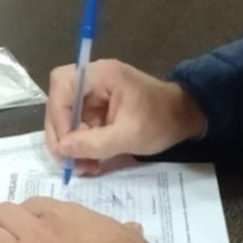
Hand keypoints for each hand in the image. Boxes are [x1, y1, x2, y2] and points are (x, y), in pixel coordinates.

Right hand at [44, 58, 206, 176]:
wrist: (184, 119)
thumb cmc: (162, 121)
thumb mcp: (130, 136)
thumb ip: (95, 143)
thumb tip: (62, 148)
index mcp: (102, 75)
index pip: (63, 83)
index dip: (58, 114)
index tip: (66, 143)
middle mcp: (93, 80)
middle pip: (59, 101)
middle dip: (61, 134)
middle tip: (68, 161)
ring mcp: (94, 95)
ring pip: (66, 118)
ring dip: (70, 145)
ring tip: (82, 168)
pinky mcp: (97, 110)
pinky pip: (78, 127)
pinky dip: (80, 146)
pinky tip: (90, 163)